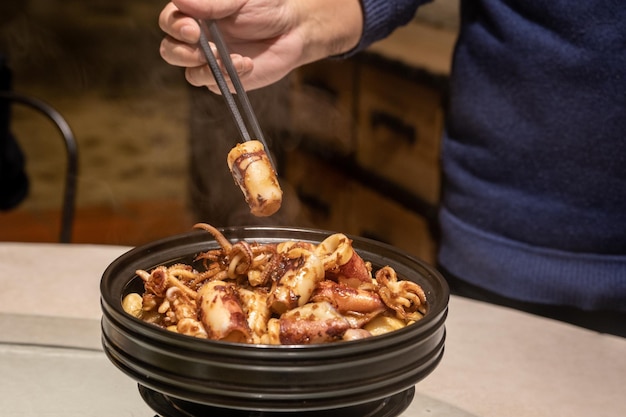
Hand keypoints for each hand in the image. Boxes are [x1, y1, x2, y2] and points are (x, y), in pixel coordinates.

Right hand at [159, 0, 362, 91]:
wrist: (293, 28)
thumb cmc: (267, 5)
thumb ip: (212, 2)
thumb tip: (180, 1)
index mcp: (196, 14)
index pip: (169, 22)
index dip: (175, 27)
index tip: (193, 29)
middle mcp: (198, 39)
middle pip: (170, 51)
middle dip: (183, 52)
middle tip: (206, 47)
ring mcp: (210, 61)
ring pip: (189, 73)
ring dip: (208, 68)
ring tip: (233, 58)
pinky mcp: (225, 79)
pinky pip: (214, 84)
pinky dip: (227, 77)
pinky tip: (246, 65)